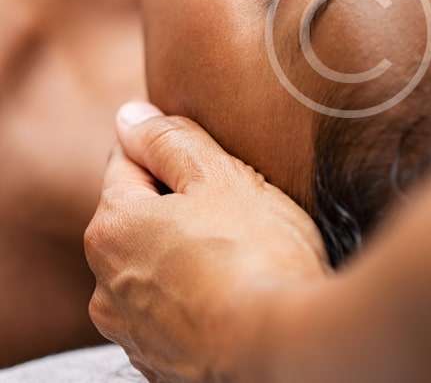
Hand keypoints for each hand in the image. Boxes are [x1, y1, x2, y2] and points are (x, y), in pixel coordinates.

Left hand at [85, 102, 327, 382]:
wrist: (281, 346)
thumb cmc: (254, 252)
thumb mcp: (218, 176)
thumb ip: (169, 140)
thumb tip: (130, 116)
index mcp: (114, 226)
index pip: (128, 162)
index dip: (169, 152)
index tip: (207, 159)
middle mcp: (106, 281)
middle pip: (140, 214)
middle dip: (178, 201)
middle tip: (233, 204)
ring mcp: (130, 327)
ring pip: (155, 261)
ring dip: (184, 248)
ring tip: (238, 249)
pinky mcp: (157, 358)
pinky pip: (170, 303)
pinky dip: (192, 289)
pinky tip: (233, 286)